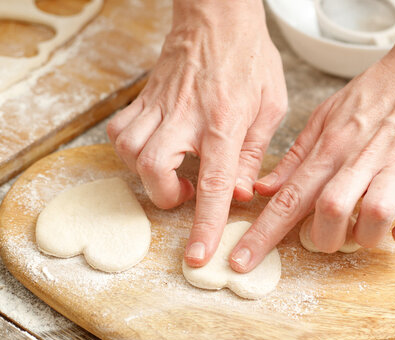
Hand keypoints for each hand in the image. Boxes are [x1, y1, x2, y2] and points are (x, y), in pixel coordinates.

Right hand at [107, 0, 286, 266]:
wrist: (218, 17)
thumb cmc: (249, 58)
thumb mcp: (270, 106)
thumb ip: (253, 153)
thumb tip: (241, 194)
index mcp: (223, 123)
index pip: (212, 184)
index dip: (205, 224)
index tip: (197, 255)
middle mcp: (185, 117)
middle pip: (153, 170)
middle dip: (165, 195)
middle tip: (187, 191)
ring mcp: (159, 106)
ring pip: (130, 152)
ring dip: (147, 173)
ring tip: (173, 170)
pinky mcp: (145, 98)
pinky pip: (119, 130)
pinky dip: (130, 149)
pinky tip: (154, 148)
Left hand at [228, 43, 394, 271]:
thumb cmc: (373, 94)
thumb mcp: (324, 116)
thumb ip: (295, 157)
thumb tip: (264, 189)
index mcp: (329, 147)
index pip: (288, 197)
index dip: (262, 234)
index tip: (241, 261)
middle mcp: (360, 158)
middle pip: (329, 211)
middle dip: (322, 239)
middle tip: (326, 238)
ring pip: (375, 215)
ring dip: (366, 236)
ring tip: (365, 228)